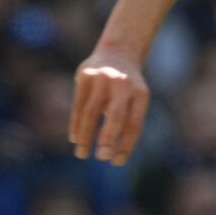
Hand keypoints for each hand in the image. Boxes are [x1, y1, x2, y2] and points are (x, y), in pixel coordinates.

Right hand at [70, 50, 149, 165]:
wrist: (118, 52)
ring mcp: (103, 78)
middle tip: (101, 158)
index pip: (134, 123)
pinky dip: (75, 124)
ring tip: (81, 154)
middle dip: (108, 139)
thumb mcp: (135, 98)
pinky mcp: (85, 75)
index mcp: (140, 93)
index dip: (126, 145)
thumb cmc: (127, 86)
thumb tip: (111, 151)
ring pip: (91, 113)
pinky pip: (78, 105)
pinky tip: (75, 138)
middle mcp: (123, 85)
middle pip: (116, 116)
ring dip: (85, 136)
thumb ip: (126, 119)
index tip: (117, 162)